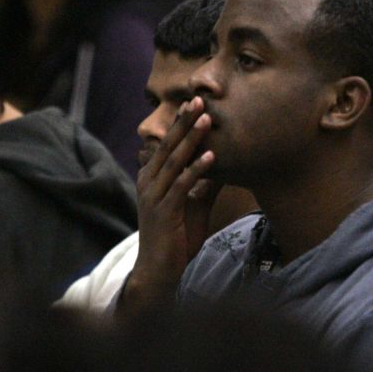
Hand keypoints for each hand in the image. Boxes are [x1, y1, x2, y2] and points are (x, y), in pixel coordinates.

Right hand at [122, 97, 219, 309]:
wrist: (159, 271)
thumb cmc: (176, 239)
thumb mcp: (194, 207)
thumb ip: (205, 186)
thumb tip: (224, 165)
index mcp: (152, 179)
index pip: (167, 145)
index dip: (180, 124)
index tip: (196, 103)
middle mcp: (149, 184)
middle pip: (168, 146)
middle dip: (184, 123)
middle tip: (199, 100)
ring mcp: (154, 197)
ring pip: (174, 162)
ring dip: (192, 140)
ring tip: (207, 120)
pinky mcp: (164, 212)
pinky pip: (182, 186)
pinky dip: (197, 170)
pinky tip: (212, 157)